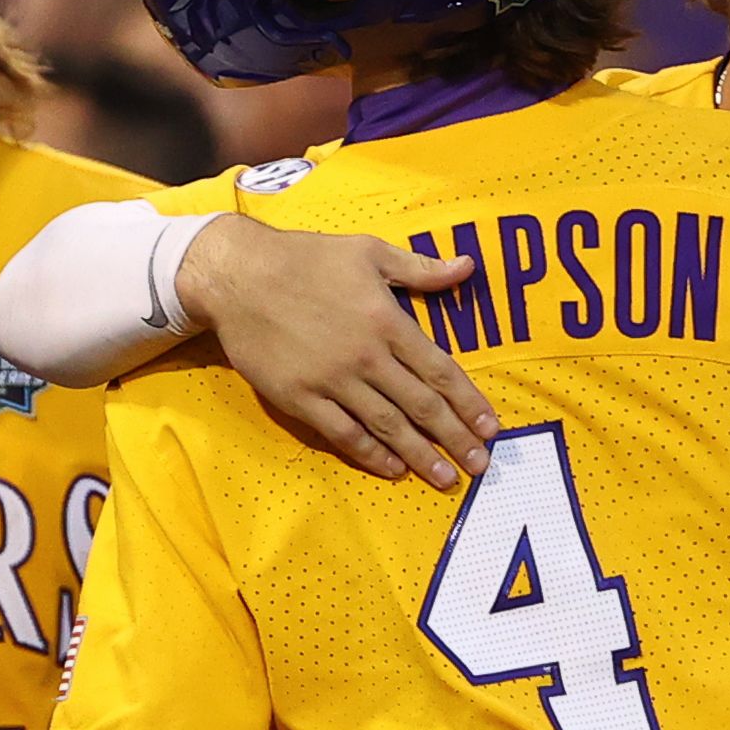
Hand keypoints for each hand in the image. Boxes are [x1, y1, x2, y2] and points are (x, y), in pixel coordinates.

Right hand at [178, 217, 491, 484]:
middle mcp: (366, 356)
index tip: (490, 427)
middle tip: (479, 465)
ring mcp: (332, 380)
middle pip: (421, 406)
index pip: (440, 371)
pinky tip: (392, 469)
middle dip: (455, 438)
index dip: (469, 403)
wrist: (239, 276)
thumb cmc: (306, 258)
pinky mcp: (300, 397)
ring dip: (420, 455)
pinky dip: (370, 454)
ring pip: (387, 426)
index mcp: (388, 320)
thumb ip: (420, 269)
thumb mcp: (369, 251)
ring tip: (444, 478)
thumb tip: (467, 267)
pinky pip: (342, 433)